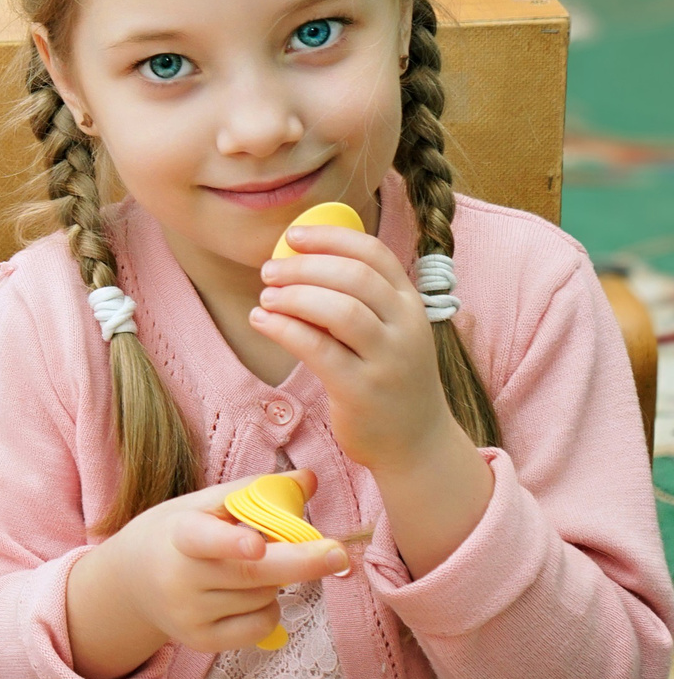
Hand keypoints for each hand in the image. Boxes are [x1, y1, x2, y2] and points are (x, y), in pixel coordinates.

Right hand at [73, 473, 348, 669]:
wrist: (131, 581)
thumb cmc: (178, 534)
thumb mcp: (203, 504)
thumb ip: (256, 492)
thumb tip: (310, 479)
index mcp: (179, 534)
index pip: (205, 539)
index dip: (232, 542)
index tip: (257, 544)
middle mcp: (179, 578)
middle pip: (253, 574)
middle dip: (301, 563)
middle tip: (338, 553)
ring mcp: (188, 614)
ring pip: (264, 597)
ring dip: (276, 582)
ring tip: (248, 570)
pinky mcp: (201, 641)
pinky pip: (261, 626)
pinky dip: (269, 609)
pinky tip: (248, 596)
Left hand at [252, 222, 474, 475]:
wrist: (417, 442)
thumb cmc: (390, 377)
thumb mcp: (389, 331)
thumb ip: (360, 299)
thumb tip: (298, 262)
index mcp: (411, 304)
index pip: (374, 254)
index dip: (331, 238)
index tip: (293, 236)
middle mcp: (406, 327)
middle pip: (354, 276)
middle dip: (304, 266)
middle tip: (269, 270)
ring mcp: (387, 360)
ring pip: (339, 310)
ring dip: (294, 296)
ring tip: (266, 297)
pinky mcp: (361, 390)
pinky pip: (317, 349)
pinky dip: (284, 328)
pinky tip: (261, 322)